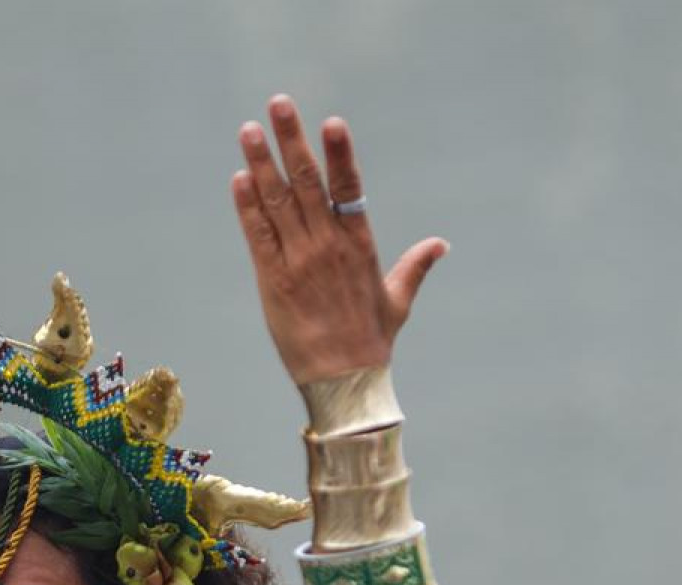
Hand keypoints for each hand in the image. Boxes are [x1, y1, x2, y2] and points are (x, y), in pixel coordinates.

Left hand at [231, 96, 446, 385]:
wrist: (344, 383)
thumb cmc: (372, 343)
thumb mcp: (398, 301)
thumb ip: (415, 267)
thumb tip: (441, 244)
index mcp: (360, 245)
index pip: (350, 189)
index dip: (339, 155)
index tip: (332, 123)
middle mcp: (329, 247)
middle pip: (308, 183)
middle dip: (292, 141)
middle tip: (278, 104)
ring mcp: (300, 262)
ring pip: (278, 203)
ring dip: (262, 163)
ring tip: (249, 131)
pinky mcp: (274, 281)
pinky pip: (258, 236)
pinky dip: (248, 207)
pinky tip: (240, 179)